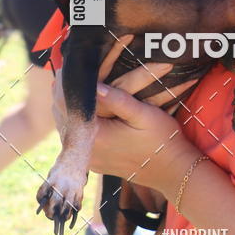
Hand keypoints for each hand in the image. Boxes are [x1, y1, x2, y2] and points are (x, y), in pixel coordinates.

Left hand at [51, 35, 198, 190]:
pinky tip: (88, 107)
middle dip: (66, 92)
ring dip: (71, 105)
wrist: (173, 171)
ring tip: (78, 85)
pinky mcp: (95, 162)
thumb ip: (117, 100)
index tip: (73, 64)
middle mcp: (87, 151)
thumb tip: (95, 84)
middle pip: (62, 114)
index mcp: (95, 137)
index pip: (66, 104)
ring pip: (67, 125)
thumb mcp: (144, 114)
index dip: (66, 82)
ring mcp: (90, 159)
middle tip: (75, 70)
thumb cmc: (162, 140)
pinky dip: (79, 119)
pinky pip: (77, 137)